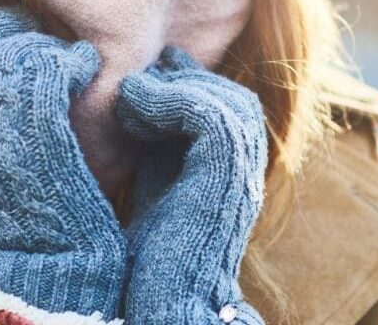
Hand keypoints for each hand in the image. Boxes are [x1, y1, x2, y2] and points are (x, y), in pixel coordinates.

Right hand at [0, 5, 125, 322]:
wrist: (39, 253)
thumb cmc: (11, 200)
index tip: (4, 28)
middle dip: (10, 26)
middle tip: (37, 31)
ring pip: (17, 48)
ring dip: (45, 44)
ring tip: (64, 57)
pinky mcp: (39, 122)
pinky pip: (53, 66)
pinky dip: (73, 59)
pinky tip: (83, 66)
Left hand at [115, 45, 268, 324]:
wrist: (165, 299)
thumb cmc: (151, 254)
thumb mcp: (156, 183)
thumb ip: (158, 145)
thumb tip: (138, 100)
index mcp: (234, 170)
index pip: (223, 106)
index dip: (185, 86)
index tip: (144, 78)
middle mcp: (247, 169)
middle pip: (229, 97)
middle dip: (182, 81)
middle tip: (139, 79)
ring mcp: (243, 169)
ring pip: (220, 98)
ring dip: (170, 88)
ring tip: (130, 95)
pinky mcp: (227, 171)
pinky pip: (204, 112)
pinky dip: (165, 99)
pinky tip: (133, 106)